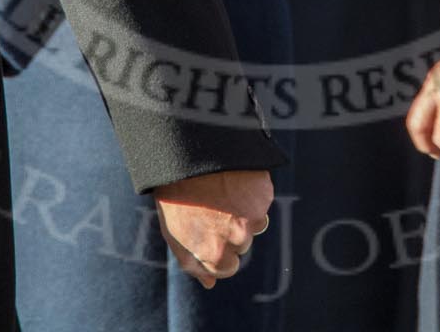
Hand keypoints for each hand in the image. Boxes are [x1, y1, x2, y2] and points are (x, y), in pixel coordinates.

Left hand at [153, 169, 272, 288]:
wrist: (188, 154)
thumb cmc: (177, 195)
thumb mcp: (175, 234)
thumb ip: (194, 264)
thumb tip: (210, 284)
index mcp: (214, 254)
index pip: (228, 267)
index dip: (217, 250)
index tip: (207, 232)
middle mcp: (237, 240)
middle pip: (242, 244)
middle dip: (230, 231)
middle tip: (211, 208)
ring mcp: (253, 217)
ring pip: (255, 224)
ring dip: (244, 213)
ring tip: (221, 192)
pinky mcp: (264, 195)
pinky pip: (261, 202)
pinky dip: (251, 194)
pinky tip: (233, 181)